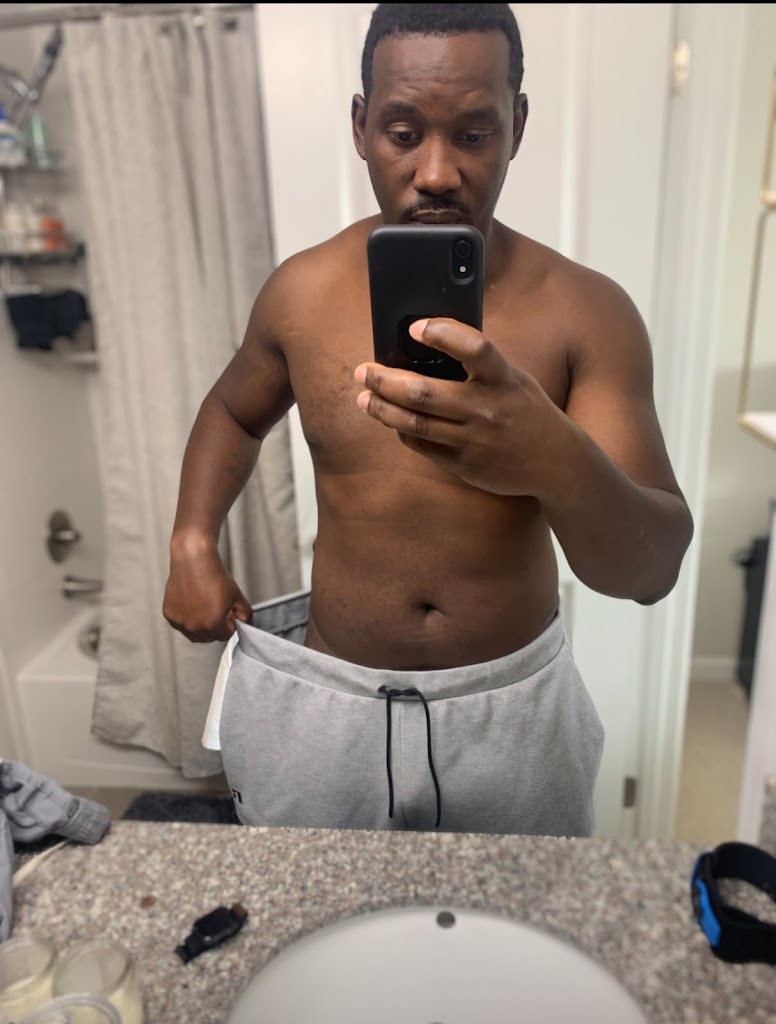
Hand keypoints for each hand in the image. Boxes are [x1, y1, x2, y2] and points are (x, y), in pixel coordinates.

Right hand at [163, 539, 251, 642]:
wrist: (193, 559)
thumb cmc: (214, 575)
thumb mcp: (237, 595)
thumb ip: (245, 614)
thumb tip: (244, 624)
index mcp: (214, 624)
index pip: (226, 635)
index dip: (229, 624)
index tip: (227, 613)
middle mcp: (195, 627)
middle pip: (210, 636)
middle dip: (215, 626)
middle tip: (216, 607)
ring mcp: (180, 622)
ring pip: (194, 634)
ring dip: (201, 625)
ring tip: (204, 605)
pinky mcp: (170, 615)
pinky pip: (181, 625)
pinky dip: (187, 619)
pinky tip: (192, 603)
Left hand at [354, 318, 560, 495]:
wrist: (556, 463)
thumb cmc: (526, 410)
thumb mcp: (512, 380)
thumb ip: (480, 366)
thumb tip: (427, 346)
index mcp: (503, 379)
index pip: (475, 348)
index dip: (443, 334)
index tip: (416, 327)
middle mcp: (487, 409)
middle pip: (423, 393)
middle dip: (384, 380)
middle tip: (363, 371)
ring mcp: (473, 440)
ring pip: (413, 423)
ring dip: (382, 409)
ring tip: (364, 397)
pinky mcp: (464, 465)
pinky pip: (421, 446)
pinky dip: (401, 431)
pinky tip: (390, 420)